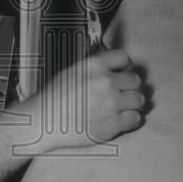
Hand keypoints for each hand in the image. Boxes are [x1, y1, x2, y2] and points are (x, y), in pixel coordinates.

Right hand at [21, 48, 144, 153]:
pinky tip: (122, 120)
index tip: (122, 73)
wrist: (43, 122)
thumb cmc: (53, 98)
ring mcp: (111, 103)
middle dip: (129, 87)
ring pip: (139, 99)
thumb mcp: (71, 72)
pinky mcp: (113, 124)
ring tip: (123, 107)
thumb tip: (111, 68)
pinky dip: (132, 119)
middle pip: (135, 80)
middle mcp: (106, 82)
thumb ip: (94, 69)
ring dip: (133, 103)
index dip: (124, 66)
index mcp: (94, 66)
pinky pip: (136, 119)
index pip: (123, 57)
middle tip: (122, 93)